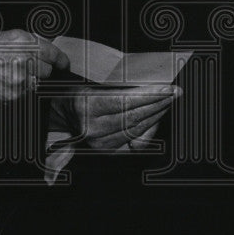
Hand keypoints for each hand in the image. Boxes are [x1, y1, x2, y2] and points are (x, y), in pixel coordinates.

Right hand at [0, 30, 69, 101]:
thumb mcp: (2, 37)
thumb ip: (26, 42)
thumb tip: (44, 46)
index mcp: (22, 41)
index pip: (53, 53)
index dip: (61, 60)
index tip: (63, 63)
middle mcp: (23, 58)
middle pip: (47, 70)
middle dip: (41, 69)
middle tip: (27, 67)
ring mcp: (19, 78)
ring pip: (38, 82)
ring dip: (31, 80)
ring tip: (11, 74)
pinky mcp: (14, 94)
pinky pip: (26, 93)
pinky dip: (20, 89)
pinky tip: (5, 81)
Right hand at [50, 84, 180, 150]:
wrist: (59, 115)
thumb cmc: (74, 95)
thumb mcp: (88, 84)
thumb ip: (115, 86)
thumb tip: (144, 86)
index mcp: (86, 106)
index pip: (125, 101)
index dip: (149, 95)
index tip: (166, 88)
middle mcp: (92, 128)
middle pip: (134, 116)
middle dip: (158, 103)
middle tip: (174, 92)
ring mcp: (99, 142)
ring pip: (136, 128)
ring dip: (156, 114)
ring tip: (169, 101)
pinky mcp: (105, 150)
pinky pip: (134, 141)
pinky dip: (149, 130)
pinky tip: (157, 118)